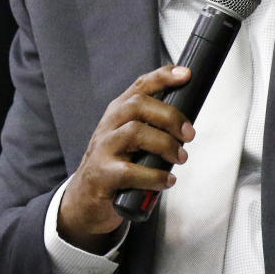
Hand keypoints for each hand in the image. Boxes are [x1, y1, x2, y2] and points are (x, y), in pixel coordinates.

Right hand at [58, 65, 195, 252]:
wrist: (85, 198)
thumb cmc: (116, 164)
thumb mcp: (132, 140)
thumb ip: (153, 126)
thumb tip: (187, 123)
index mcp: (119, 112)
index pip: (140, 86)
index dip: (164, 77)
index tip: (186, 75)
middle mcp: (108, 125)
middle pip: (138, 104)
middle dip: (170, 116)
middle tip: (189, 134)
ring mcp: (102, 149)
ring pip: (134, 132)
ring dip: (165, 144)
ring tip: (180, 158)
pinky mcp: (102, 174)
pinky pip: (130, 170)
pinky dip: (154, 176)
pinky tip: (166, 180)